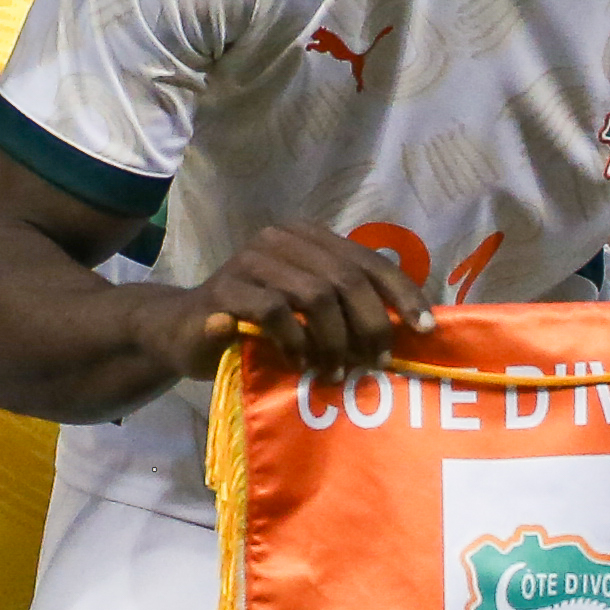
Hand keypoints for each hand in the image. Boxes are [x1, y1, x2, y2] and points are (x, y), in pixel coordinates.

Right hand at [174, 219, 430, 386]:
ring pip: (316, 294)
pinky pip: (275, 312)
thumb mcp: (310, 312)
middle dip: (369, 324)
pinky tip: (298, 363)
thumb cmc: (258, 326)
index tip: (425, 329)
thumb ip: (348, 306)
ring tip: (336, 371)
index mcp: (310, 237)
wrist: (183, 332)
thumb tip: (411, 330)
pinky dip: (295, 342)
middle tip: (374, 363)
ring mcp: (251, 259)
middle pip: (347, 278)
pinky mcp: (225, 288)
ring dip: (333, 339)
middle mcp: (283, 238)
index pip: (369, 260)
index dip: (402, 294)